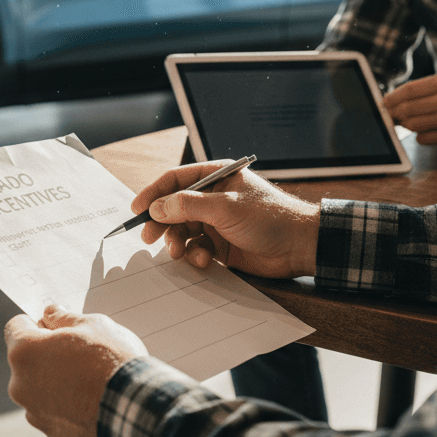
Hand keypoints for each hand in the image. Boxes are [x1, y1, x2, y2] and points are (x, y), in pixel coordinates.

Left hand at [4, 304, 147, 436]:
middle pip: (27, 359)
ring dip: (56, 381)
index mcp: (24, 352)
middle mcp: (20, 385)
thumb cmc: (113, 362)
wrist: (137, 411)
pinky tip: (92, 400)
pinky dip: (67, 405)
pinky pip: (54, 411)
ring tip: (90, 379)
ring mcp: (35, 412)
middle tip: (81, 353)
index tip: (58, 328)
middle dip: (47, 354)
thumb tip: (50, 313)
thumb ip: (64, 317)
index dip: (38, 323)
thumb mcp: (93, 324)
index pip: (15, 327)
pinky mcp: (53, 434)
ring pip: (40, 387)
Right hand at [131, 162, 319, 277]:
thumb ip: (188, 206)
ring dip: (177, 242)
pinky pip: (195, 248)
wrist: (299, 246)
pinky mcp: (220, 245)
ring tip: (178, 252)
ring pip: (182, 231)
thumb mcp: (225, 208)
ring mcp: (216, 222)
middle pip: (174, 208)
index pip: (175, 180)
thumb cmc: (269, 217)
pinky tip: (203, 259)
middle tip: (148, 237)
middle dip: (161, 223)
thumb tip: (156, 207)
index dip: (153, 193)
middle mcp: (213, 198)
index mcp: (216, 176)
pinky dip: (194, 255)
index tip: (137, 210)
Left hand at [382, 74, 436, 144]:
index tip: (383, 103)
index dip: (391, 97)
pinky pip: (421, 138)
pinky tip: (429, 130)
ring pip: (411, 124)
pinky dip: (420, 136)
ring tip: (411, 122)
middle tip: (390, 116)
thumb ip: (416, 91)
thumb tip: (387, 102)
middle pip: (406, 108)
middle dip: (394, 113)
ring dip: (406, 125)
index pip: (408, 90)